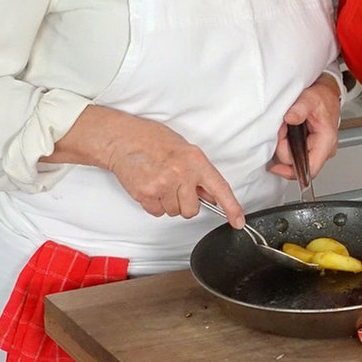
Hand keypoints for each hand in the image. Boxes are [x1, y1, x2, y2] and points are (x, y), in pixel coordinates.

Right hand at [64, 106, 245, 225]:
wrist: (123, 139)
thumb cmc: (153, 140)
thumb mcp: (185, 150)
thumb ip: (199, 173)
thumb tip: (210, 195)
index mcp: (196, 161)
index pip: (220, 188)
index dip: (231, 208)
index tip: (238, 221)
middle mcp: (181, 174)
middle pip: (192, 210)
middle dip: (185, 203)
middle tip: (175, 186)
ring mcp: (163, 185)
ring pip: (174, 212)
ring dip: (168, 203)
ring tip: (159, 182)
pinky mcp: (146, 194)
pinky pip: (157, 212)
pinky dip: (154, 204)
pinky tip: (150, 186)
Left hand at [270, 75, 341, 181]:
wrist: (326, 93)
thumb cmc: (323, 97)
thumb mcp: (311, 98)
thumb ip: (301, 108)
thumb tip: (291, 118)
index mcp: (326, 141)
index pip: (310, 169)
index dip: (291, 171)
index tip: (276, 167)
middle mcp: (323, 149)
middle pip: (297, 163)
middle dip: (284, 147)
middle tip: (282, 128)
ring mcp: (316, 150)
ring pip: (294, 159)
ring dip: (284, 145)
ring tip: (286, 128)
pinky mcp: (310, 148)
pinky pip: (294, 154)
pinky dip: (286, 144)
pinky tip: (287, 132)